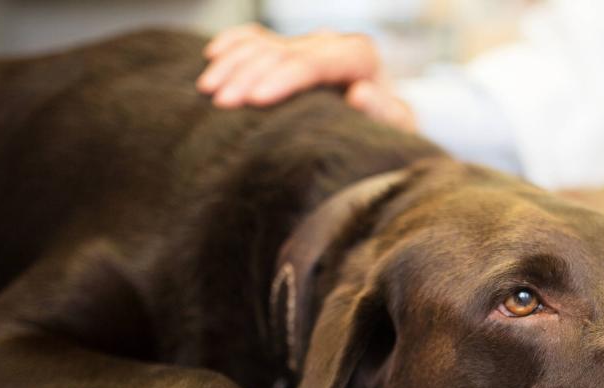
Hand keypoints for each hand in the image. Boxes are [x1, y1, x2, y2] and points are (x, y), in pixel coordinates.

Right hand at [198, 23, 415, 131]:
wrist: (383, 125)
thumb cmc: (388, 132)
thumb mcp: (395, 128)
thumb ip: (384, 112)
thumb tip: (360, 93)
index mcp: (359, 55)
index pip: (314, 62)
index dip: (283, 78)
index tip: (256, 100)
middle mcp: (331, 43)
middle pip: (282, 52)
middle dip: (249, 75)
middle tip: (220, 103)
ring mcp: (307, 44)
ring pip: (263, 43)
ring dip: (233, 63)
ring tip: (207, 89)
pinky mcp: (290, 49)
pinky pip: (256, 38)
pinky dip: (234, 44)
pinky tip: (212, 55)